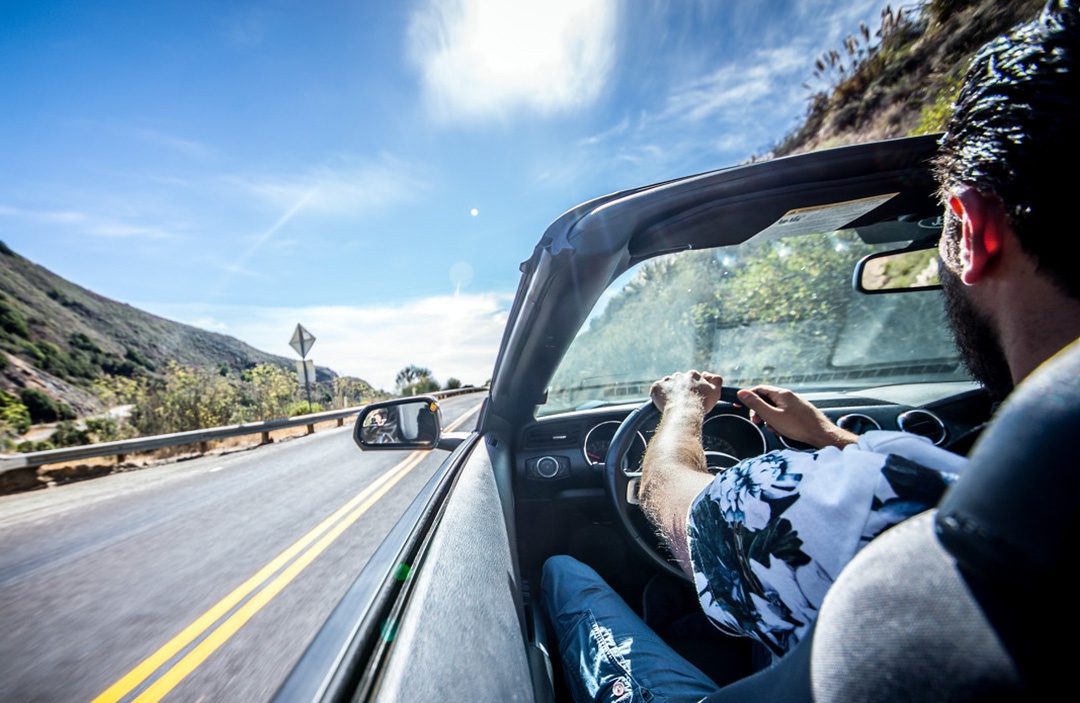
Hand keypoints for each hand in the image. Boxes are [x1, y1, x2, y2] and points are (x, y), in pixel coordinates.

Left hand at [650, 370, 723, 414]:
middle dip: (680, 390)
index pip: (691, 379)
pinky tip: (664, 404)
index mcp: (693, 375)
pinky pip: (656, 391)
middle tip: (682, 403)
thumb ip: (716, 380)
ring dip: (669, 393)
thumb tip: (709, 375)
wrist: (685, 412)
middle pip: (678, 382)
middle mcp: (679, 375)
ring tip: (673, 405)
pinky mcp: (656, 387)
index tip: (691, 398)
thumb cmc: (701, 404)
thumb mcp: (715, 391)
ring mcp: (667, 380)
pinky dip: (658, 396)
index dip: (691, 389)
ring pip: (667, 386)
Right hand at [736, 385, 857, 448]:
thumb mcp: (772, 416)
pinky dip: (780, 422)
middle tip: (758, 422)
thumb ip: (756, 404)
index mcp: (781, 394)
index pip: (759, 389)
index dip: (748, 397)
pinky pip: (784, 414)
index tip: (740, 405)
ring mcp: (796, 404)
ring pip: (776, 409)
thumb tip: (742, 393)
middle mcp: (789, 396)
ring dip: (770, 419)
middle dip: (760, 412)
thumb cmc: (799, 426)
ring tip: (774, 428)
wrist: (822, 434)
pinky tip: (783, 430)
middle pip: (767, 400)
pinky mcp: (800, 412)